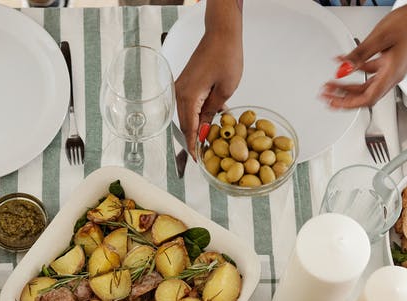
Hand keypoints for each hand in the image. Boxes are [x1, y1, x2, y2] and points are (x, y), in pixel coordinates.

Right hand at [174, 0, 243, 154]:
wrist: (221, 34)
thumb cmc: (226, 57)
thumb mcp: (225, 90)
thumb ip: (212, 112)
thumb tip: (205, 129)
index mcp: (188, 97)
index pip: (189, 129)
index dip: (194, 147)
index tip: (199, 161)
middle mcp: (180, 93)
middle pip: (186, 123)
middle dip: (196, 138)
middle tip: (208, 153)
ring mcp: (181, 87)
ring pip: (189, 114)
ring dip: (199, 125)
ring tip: (213, 137)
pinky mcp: (187, 82)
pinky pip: (191, 103)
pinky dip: (200, 112)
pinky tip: (214, 117)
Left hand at [320, 0, 406, 109]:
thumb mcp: (380, 37)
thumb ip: (360, 54)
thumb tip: (343, 67)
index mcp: (392, 73)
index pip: (368, 98)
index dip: (349, 104)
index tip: (334, 103)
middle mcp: (393, 74)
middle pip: (366, 95)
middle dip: (344, 97)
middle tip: (328, 96)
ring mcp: (393, 68)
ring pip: (367, 84)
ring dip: (349, 86)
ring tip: (332, 84)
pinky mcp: (392, 61)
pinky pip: (371, 71)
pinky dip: (357, 70)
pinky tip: (346, 63)